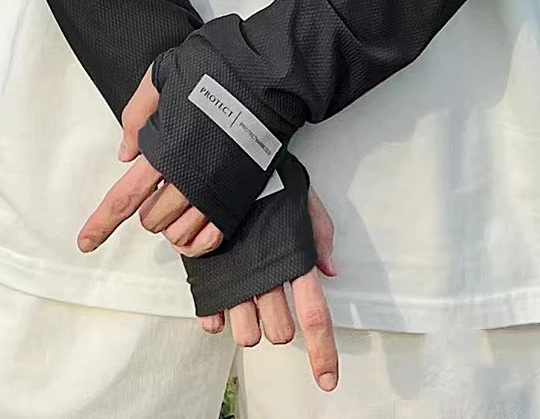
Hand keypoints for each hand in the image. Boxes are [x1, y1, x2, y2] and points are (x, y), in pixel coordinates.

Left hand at [77, 66, 222, 256]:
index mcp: (165, 150)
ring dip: (170, 223)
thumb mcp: (160, 77)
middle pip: (152, 219)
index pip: (125, 197)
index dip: (102, 223)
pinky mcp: (238, 195)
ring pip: (179, 233)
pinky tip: (193, 230)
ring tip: (176, 202)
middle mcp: (188, 177)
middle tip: (156, 187)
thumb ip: (137, 114)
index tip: (86, 241)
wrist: (263, 77)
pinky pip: (212, 238)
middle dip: (147, 208)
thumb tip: (126, 151)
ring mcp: (215, 190)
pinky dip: (197, 241)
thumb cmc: (215, 71)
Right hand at [198, 187, 338, 391]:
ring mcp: (234, 278)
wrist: (226, 158)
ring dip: (251, 324)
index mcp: (293, 258)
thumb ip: (320, 234)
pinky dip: (218, 315)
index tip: (327, 380)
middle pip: (279, 331)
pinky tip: (223, 294)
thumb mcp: (303, 199)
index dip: (323, 351)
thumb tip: (331, 269)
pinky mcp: (207, 276)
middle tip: (274, 300)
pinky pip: (212, 317)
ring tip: (249, 296)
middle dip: (280, 326)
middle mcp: (265, 275)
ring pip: (247, 333)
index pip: (314, 314)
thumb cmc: (269, 179)